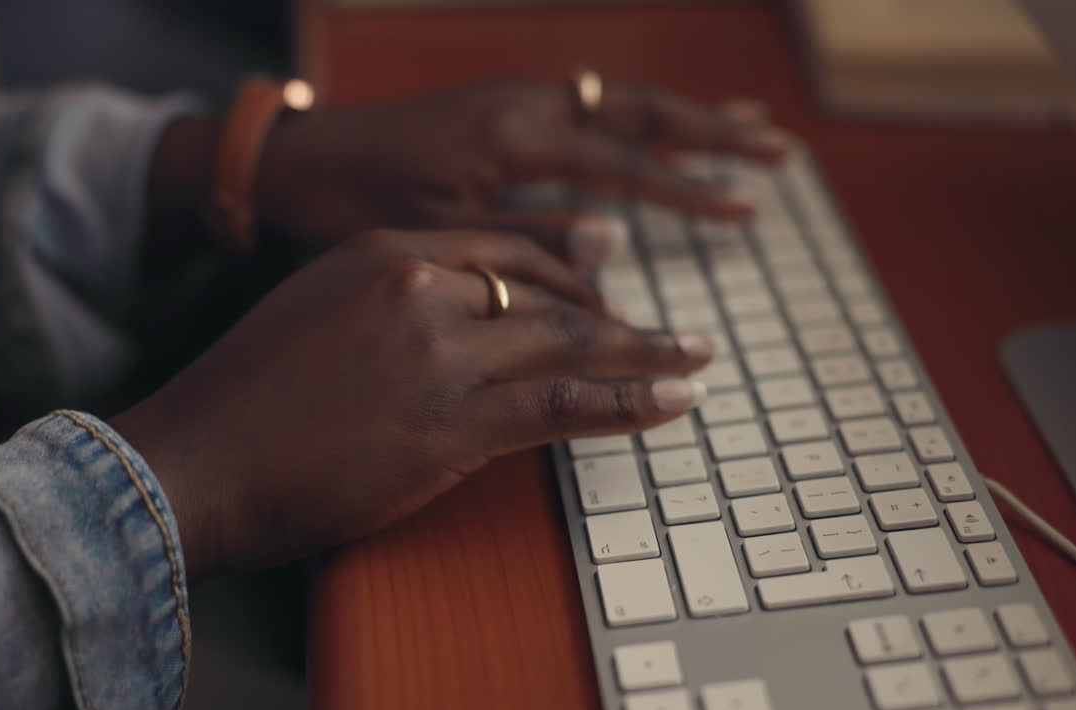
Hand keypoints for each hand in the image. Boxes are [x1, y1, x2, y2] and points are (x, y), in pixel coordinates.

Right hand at [111, 230, 711, 577]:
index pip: (501, 251)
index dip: (563, 271)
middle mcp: (418, 287)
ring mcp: (438, 353)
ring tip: (693, 358)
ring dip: (643, 351)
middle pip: (546, 291)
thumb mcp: (312, 316)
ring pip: (567, 341)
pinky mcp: (451, 423)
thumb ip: (386, 304)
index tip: (599, 289)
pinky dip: (628, 400)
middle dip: (613, 311)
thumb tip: (451, 317)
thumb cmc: (242, 399)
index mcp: (382, 252)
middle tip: (663, 328)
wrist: (193, 460)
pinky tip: (673, 398)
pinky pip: (563, 401)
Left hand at [252, 78, 787, 264]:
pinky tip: (652, 128)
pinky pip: (584, 103)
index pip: (621, 163)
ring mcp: (511, 98)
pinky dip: (631, 115)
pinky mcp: (498, 106)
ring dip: (680, 113)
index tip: (747, 208)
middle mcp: (521, 104)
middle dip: (710, 130)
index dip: (686, 190)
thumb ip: (527, 238)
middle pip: (636, 110)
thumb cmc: (357, 199)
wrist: (299, 157)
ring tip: (741, 123)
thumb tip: (613, 246)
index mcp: (511, 135)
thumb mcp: (437, 232)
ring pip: (615, 99)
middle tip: (776, 147)